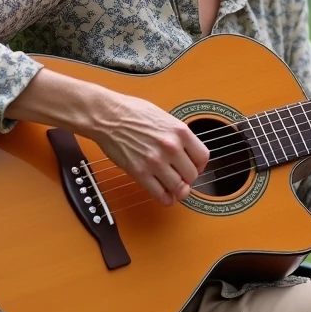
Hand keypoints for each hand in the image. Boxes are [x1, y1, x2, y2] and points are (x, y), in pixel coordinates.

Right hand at [82, 90, 208, 206]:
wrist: (108, 116)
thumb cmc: (133, 112)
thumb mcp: (165, 117)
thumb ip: (178, 135)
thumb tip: (188, 152)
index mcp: (180, 131)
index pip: (203, 157)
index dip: (199, 165)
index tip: (194, 167)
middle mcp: (171, 147)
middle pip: (192, 175)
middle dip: (188, 178)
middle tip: (182, 177)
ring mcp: (155, 161)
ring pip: (179, 188)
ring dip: (178, 191)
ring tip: (174, 188)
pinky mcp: (140, 173)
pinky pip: (160, 194)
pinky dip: (166, 199)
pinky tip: (165, 196)